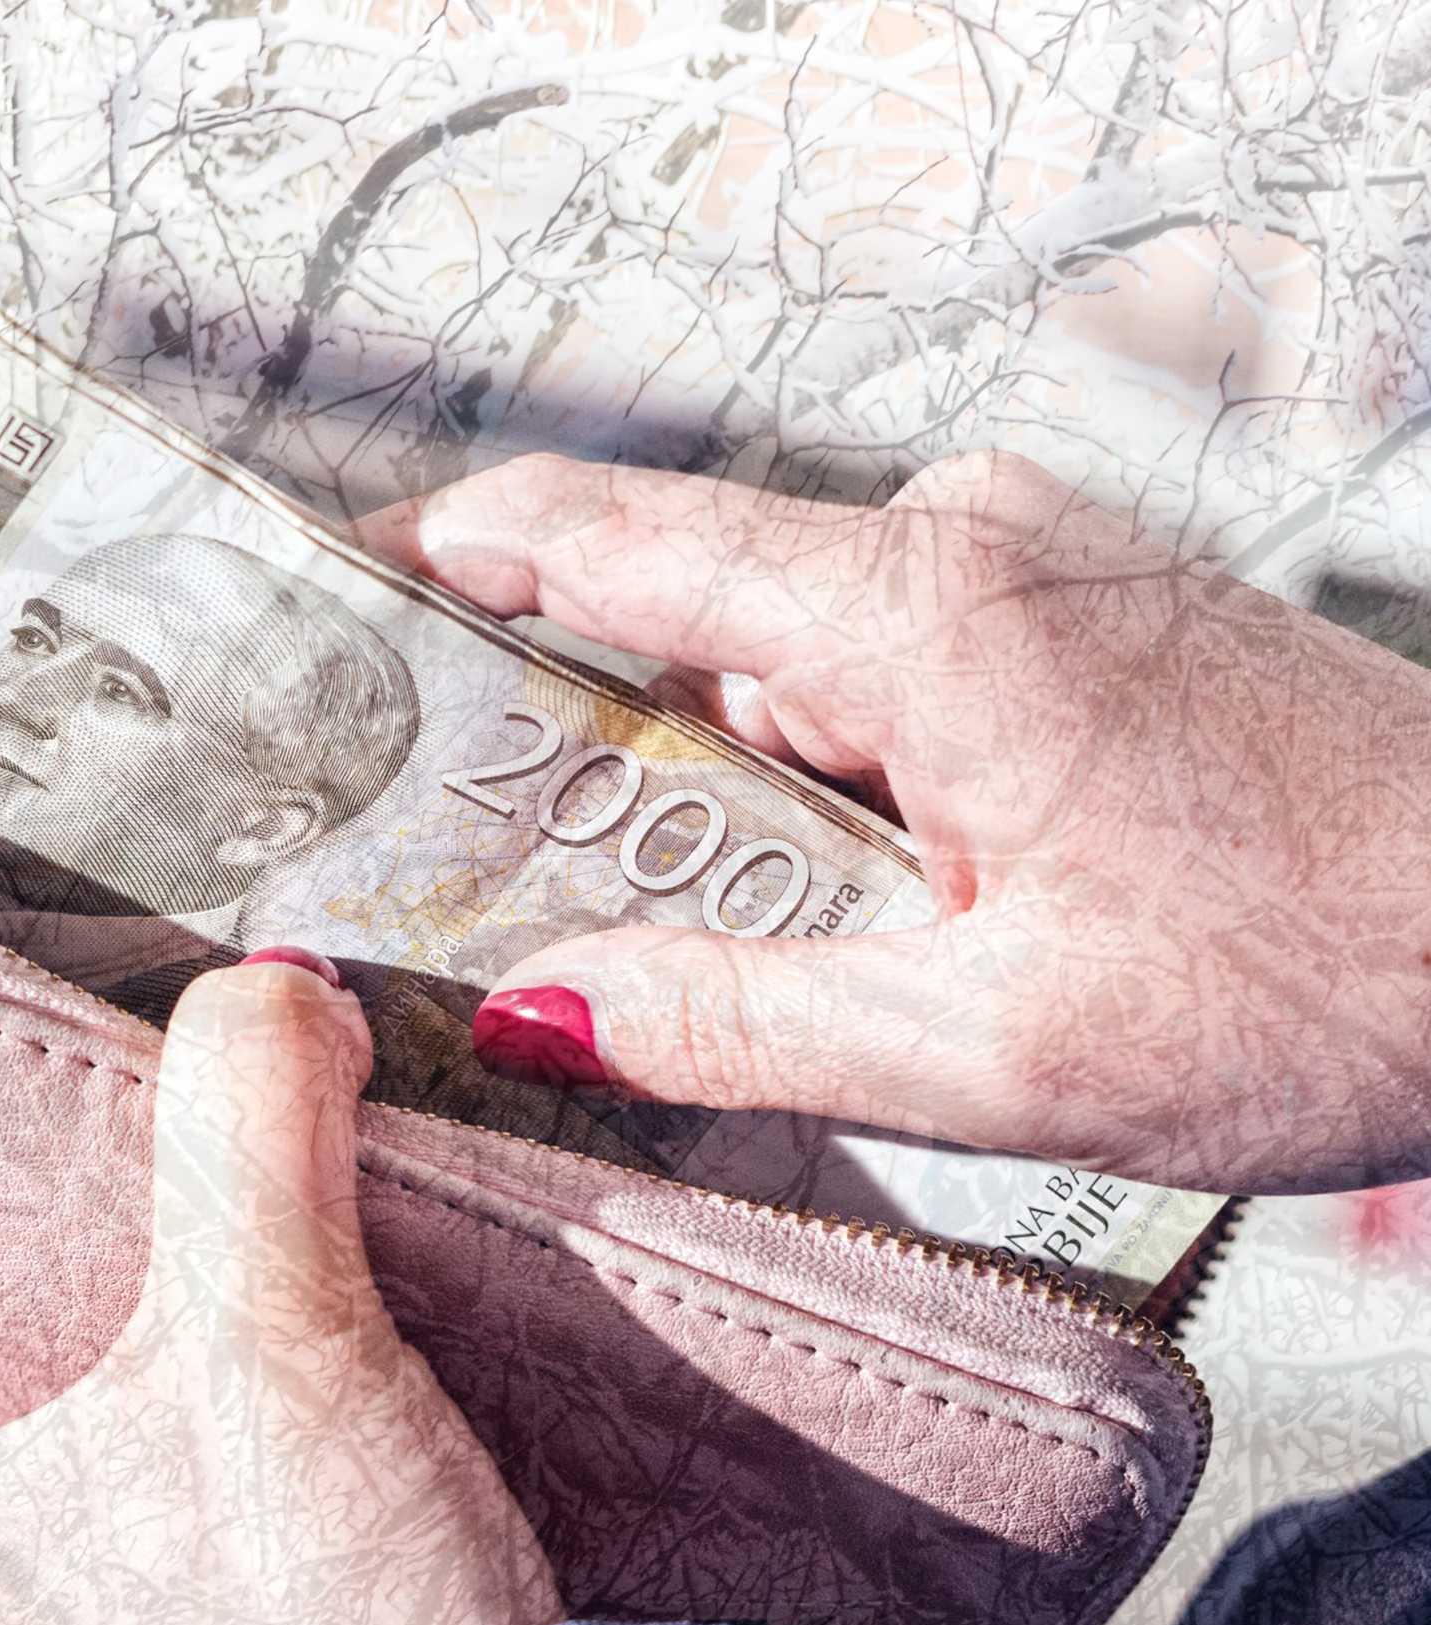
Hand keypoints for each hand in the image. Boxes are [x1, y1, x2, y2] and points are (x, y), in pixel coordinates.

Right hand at [357, 450, 1430, 1195]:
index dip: (450, 555)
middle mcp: (972, 546)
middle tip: (533, 898)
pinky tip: (877, 913)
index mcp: (924, 614)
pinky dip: (836, 783)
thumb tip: (541, 1015)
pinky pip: (886, 675)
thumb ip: (737, 1022)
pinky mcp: (1082, 616)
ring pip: (787, 663)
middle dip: (594, 752)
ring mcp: (1035, 568)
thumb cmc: (1339, 973)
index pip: (612, 533)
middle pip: (686, 612)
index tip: (332, 591)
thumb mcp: (997, 1054)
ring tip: (759, 948)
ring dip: (737, 795)